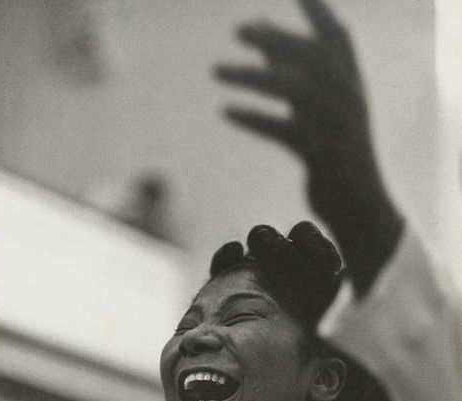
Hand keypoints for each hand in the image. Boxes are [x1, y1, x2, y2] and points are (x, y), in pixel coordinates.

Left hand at [216, 0, 403, 294]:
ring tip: (216, 72)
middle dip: (272, 38)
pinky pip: (280, 129)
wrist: (359, 207)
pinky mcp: (319, 154)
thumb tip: (262, 47)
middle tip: (238, 31)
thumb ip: (300, 80)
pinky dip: (252, 118)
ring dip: (251, 76)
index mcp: (353, 86)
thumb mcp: (325, 114)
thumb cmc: (338, 159)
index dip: (317, 14)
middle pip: (309, 55)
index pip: (338, 38)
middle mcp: (348, 100)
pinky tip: (227, 112)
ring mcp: (335, 127)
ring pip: (291, 89)